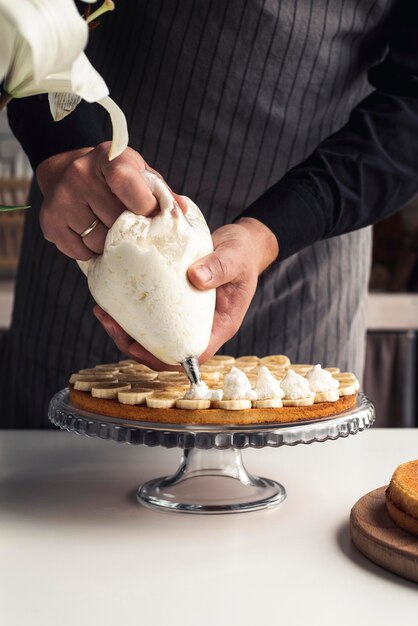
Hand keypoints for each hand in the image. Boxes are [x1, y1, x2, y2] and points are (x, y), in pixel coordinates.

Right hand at [37, 141, 185, 260]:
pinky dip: (91, 251)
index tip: (151, 217)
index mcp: (108, 158)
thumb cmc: (114, 176)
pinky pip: (81, 252)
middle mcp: (80, 174)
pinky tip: (91, 234)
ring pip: (100, 242)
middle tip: (130, 226)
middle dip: (130, 231)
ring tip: (110, 229)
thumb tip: (182, 212)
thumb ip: (160, 192)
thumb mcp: (139, 173)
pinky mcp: (49, 222)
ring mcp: (62, 198)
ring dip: (111, 244)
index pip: (128, 185)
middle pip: (117, 222)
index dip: (145, 208)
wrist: (66, 170)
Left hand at [93, 218, 278, 366]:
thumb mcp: (235, 256)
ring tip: (103, 311)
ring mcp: (186, 317)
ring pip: (154, 337)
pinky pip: (151, 317)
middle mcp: (201, 326)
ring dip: (127, 329)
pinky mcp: (174, 304)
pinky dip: (131, 312)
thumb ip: (220, 266)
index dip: (163, 357)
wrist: (240, 243)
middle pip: (165, 351)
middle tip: (109, 321)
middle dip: (134, 344)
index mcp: (219, 325)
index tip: (137, 344)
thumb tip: (194, 278)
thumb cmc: (242, 252)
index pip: (191, 355)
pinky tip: (114, 298)